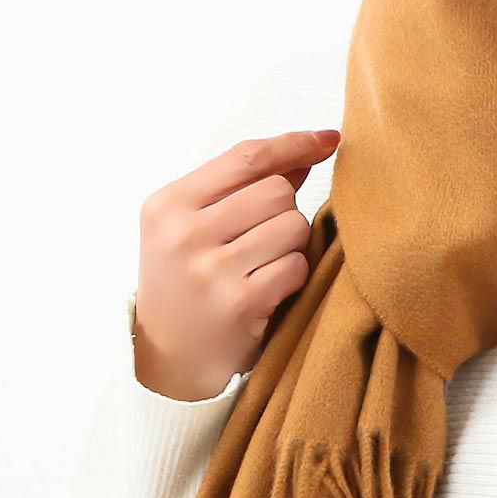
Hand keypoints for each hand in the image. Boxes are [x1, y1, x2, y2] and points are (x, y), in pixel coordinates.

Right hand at [133, 128, 340, 400]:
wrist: (168, 359)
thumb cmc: (189, 282)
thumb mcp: (195, 227)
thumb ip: (246, 187)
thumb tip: (307, 150)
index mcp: (168, 204)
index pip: (245, 156)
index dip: (293, 143)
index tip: (328, 139)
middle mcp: (184, 233)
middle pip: (276, 191)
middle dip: (287, 210)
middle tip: (267, 237)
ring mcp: (210, 269)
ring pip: (292, 226)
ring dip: (293, 244)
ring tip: (265, 264)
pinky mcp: (239, 303)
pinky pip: (296, 266)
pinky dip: (294, 275)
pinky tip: (270, 288)